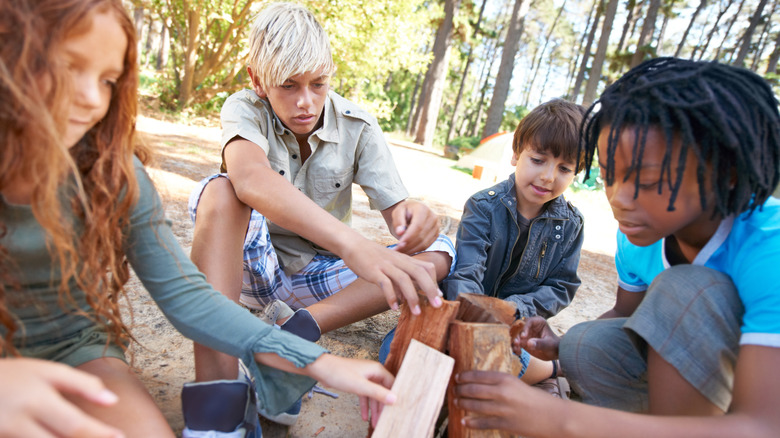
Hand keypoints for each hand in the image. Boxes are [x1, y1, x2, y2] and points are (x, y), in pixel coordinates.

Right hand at [0, 358, 122, 437]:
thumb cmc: (15, 376)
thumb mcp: (47, 371)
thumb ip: (81, 384)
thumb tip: (113, 401)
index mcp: (37, 401)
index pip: (74, 424)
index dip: (100, 434)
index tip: (121, 436)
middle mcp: (18, 423)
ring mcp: (6, 434)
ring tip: (87, 437)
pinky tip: (62, 436)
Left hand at [306, 354, 395, 427]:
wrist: (321, 369)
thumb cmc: (339, 373)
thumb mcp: (360, 386)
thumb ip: (378, 393)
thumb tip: (394, 399)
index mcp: (377, 370)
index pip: (392, 384)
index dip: (395, 396)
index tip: (397, 409)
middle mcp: (373, 373)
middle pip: (383, 392)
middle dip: (383, 407)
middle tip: (385, 420)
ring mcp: (364, 378)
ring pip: (373, 396)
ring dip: (374, 409)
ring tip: (375, 423)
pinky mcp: (357, 382)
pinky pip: (364, 395)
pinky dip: (365, 406)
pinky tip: (364, 416)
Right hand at [341, 237, 441, 314]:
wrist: (354, 245)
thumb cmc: (374, 257)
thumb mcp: (392, 263)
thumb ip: (403, 276)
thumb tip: (410, 296)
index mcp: (405, 259)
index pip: (426, 267)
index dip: (434, 281)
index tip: (439, 296)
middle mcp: (398, 261)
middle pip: (420, 273)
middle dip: (430, 289)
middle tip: (437, 306)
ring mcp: (386, 265)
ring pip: (404, 279)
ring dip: (412, 297)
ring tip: (416, 312)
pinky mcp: (373, 270)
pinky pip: (385, 284)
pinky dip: (391, 296)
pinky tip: (394, 307)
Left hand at [388, 200, 439, 254]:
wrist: (412, 212)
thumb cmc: (403, 211)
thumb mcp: (397, 212)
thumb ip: (398, 220)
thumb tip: (400, 232)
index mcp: (423, 209)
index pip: (418, 226)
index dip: (409, 237)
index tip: (399, 244)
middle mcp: (433, 218)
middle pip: (421, 236)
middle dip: (408, 245)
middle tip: (396, 250)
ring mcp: (436, 227)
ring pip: (424, 243)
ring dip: (411, 250)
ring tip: (399, 252)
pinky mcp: (435, 235)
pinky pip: (426, 246)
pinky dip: (415, 251)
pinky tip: (406, 251)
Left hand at [454, 370, 554, 434]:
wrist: (554, 417)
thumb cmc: (536, 399)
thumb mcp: (517, 385)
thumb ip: (500, 384)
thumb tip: (479, 384)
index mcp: (505, 379)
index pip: (477, 375)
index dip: (464, 377)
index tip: (456, 377)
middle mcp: (502, 392)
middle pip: (472, 390)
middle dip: (460, 390)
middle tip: (454, 391)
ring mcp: (503, 409)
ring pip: (474, 406)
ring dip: (463, 404)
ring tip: (456, 403)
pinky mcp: (505, 424)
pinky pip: (483, 423)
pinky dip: (472, 422)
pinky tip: (465, 421)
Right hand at [515, 316, 560, 360]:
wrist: (555, 352)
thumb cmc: (554, 345)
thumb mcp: (549, 344)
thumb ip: (540, 343)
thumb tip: (529, 343)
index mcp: (538, 322)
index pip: (528, 322)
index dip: (524, 328)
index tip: (523, 336)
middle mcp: (530, 326)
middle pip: (518, 327)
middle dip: (516, 335)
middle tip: (516, 343)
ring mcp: (525, 334)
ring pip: (515, 335)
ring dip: (514, 342)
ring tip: (516, 349)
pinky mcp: (523, 341)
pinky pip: (516, 343)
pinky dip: (515, 347)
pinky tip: (518, 352)